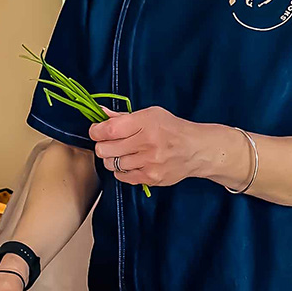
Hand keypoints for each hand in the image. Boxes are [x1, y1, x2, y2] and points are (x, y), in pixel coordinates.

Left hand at [89, 106, 231, 188]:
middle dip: (102, 145)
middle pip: (105, 149)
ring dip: (112, 158)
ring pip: (111, 164)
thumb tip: (99, 112)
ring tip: (123, 153)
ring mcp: (149, 163)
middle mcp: (147, 143)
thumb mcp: (150, 114)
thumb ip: (123, 116)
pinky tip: (131, 163)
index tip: (96, 130)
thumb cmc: (172, 129)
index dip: (96, 131)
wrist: (196, 150)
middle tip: (109, 143)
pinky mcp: (151, 178)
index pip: (108, 129)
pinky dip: (122, 170)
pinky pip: (122, 177)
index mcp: (145, 123)